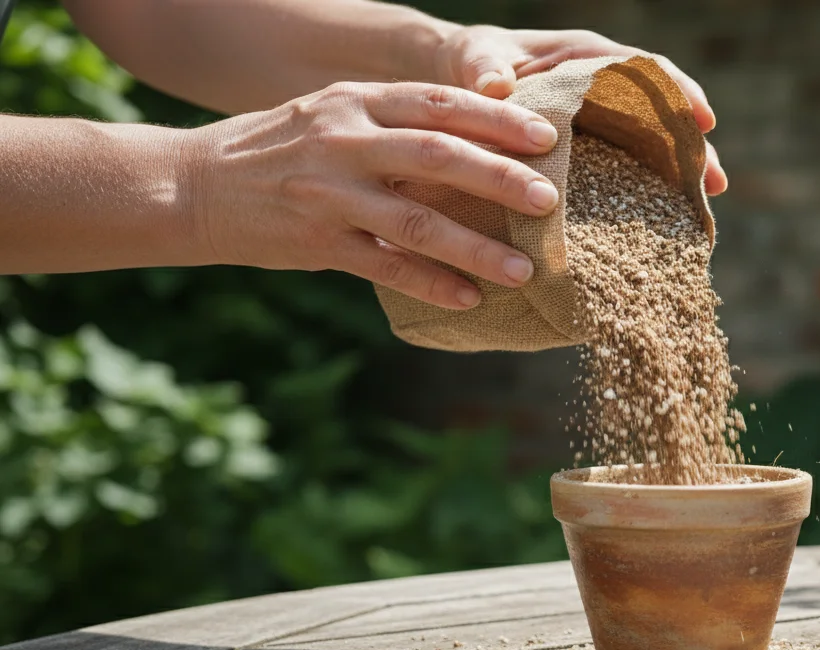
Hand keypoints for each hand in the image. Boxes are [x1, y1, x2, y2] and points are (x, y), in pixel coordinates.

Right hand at [187, 81, 561, 309]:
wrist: (191, 186)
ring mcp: (329, 193)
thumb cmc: (278, 151)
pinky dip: (431, 284)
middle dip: (500, 177)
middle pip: (437, 155)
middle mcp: (344, 140)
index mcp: (356, 102)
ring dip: (476, 247)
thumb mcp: (331, 117)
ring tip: (524, 270)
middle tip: (550, 199)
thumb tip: (476, 147)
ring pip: (417, 219)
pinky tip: (469, 300)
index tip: (546, 137)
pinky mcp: (315, 242)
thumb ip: (393, 126)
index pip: (439, 103)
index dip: (497, 119)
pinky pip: (385, 267)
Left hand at [434, 26, 727, 195]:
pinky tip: (660, 219)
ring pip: (651, 143)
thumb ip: (485, 69)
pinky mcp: (591, 149)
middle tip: (715, 182)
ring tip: (703, 206)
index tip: (703, 119)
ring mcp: (600, 121)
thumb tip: (496, 86)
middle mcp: (602, 86)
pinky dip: (645, 188)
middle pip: (661, 111)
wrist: (458, 83)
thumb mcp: (475, 60)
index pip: (644, 67)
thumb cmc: (472, 63)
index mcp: (584, 56)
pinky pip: (626, 166)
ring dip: (679, 173)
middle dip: (692, 145)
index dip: (678, 91)